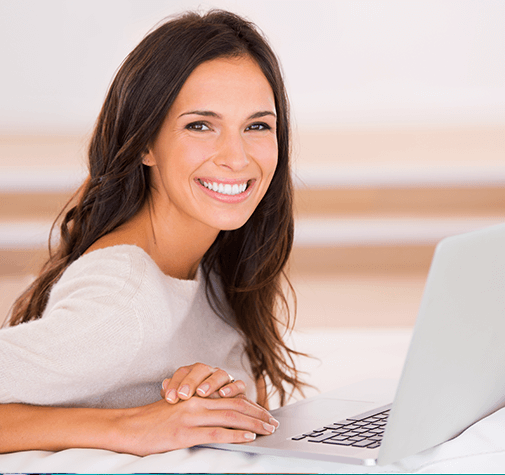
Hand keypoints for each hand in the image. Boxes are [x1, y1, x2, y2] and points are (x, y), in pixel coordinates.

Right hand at [121, 396, 279, 455]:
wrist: (129, 427)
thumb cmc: (153, 421)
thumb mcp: (179, 410)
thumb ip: (199, 411)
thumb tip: (222, 420)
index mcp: (197, 397)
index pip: (230, 398)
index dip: (250, 405)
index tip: (264, 413)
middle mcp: (197, 402)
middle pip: (235, 405)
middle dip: (257, 413)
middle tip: (273, 422)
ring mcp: (191, 416)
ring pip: (230, 416)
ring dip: (253, 423)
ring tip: (267, 429)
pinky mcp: (185, 432)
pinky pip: (216, 433)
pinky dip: (235, 434)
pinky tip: (248, 436)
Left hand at [160, 363, 245, 402]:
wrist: (217, 411)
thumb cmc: (194, 408)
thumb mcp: (181, 403)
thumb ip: (172, 393)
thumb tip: (163, 385)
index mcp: (193, 373)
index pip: (183, 372)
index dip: (175, 383)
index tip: (169, 398)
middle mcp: (209, 373)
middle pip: (201, 369)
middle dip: (191, 381)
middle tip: (183, 395)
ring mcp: (224, 379)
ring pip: (219, 374)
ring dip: (210, 383)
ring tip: (202, 393)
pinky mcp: (239, 389)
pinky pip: (238, 384)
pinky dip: (232, 388)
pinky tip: (223, 394)